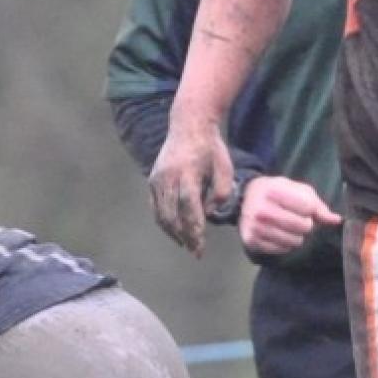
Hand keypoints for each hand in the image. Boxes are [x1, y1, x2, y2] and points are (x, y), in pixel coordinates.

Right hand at [148, 123, 232, 257]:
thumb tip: (208, 214)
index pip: (189, 208)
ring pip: (161, 214)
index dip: (194, 230)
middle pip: (173, 215)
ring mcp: (157, 178)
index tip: (200, 248)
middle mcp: (169, 177)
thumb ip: (220, 193)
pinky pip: (155, 207)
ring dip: (173, 233)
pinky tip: (174, 231)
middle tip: (196, 252)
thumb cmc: (211, 148)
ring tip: (186, 244)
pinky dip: (163, 222)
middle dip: (185, 237)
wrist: (188, 125)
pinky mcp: (152, 180)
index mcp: (189, 173)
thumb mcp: (225, 167)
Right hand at [238, 176, 341, 255]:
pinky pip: (283, 250)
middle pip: (303, 227)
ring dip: (296, 235)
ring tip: (287, 225)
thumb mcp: (296, 189)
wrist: (245, 197)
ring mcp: (256, 227)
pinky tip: (278, 233)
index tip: (304, 207)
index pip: (308, 208)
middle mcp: (263, 210)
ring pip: (295, 241)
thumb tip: (336, 220)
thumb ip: (317, 204)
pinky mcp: (252, 241)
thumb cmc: (276, 191)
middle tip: (296, 218)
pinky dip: (285, 243)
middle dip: (305, 224)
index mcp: (274, 191)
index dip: (311, 210)